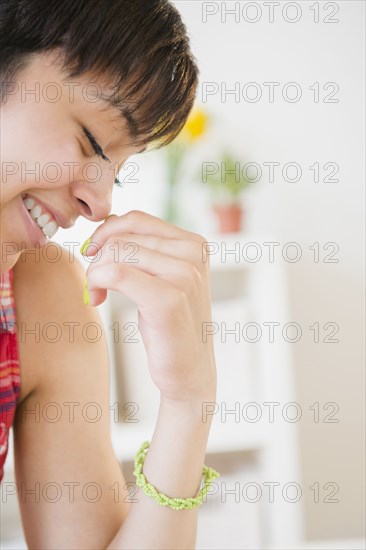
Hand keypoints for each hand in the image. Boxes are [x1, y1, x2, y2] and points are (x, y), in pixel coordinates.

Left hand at [82, 210, 216, 403]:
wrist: (189, 371)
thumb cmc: (170, 325)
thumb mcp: (161, 278)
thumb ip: (144, 250)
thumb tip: (106, 226)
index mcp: (194, 243)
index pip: (136, 220)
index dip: (106, 233)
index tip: (92, 255)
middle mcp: (194, 254)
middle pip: (123, 238)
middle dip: (98, 259)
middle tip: (93, 284)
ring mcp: (185, 275)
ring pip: (118, 253)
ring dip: (95, 273)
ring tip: (96, 293)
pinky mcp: (170, 300)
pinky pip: (118, 274)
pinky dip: (97, 282)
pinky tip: (96, 299)